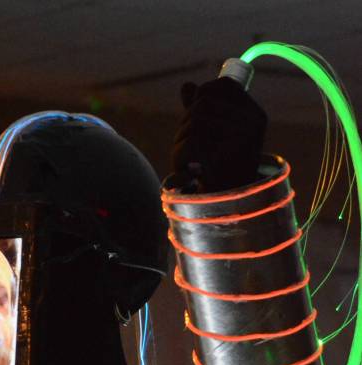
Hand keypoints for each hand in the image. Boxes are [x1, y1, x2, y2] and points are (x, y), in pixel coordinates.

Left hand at [171, 76, 266, 191]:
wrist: (229, 210)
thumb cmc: (220, 172)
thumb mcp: (213, 137)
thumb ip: (201, 111)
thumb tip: (187, 86)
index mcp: (255, 114)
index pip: (224, 85)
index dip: (202, 96)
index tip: (195, 120)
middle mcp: (253, 123)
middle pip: (203, 104)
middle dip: (185, 123)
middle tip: (184, 148)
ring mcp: (243, 139)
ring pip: (194, 122)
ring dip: (179, 142)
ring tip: (185, 163)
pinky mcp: (227, 157)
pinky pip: (191, 143)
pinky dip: (179, 157)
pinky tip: (185, 173)